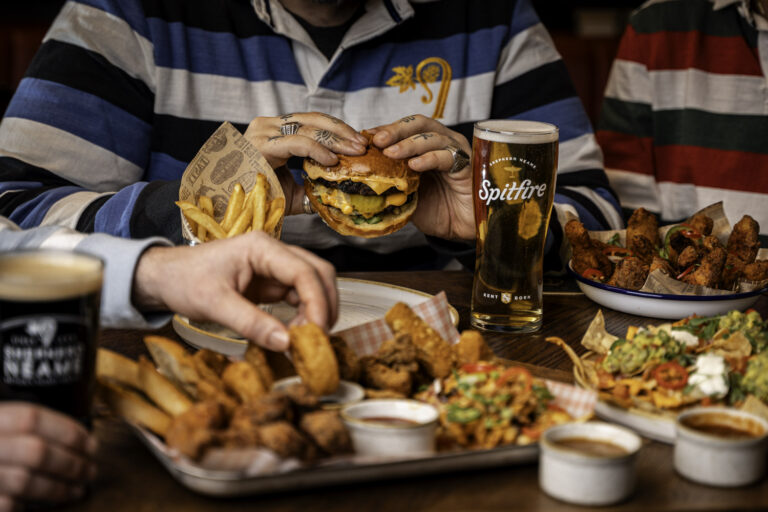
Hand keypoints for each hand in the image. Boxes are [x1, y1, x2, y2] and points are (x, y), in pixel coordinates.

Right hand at [0, 403, 97, 509]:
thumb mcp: (0, 424)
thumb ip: (24, 428)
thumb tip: (79, 438)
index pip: (32, 418)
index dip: (67, 430)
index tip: (91, 442)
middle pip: (35, 452)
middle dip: (71, 463)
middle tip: (91, 470)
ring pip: (26, 482)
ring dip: (60, 487)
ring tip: (79, 489)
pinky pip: (10, 504)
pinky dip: (32, 505)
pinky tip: (48, 504)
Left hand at [132, 232, 337, 350]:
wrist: (164, 277)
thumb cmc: (184, 281)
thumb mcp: (214, 304)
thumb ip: (251, 323)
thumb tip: (286, 344)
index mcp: (262, 247)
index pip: (304, 272)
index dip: (317, 303)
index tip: (317, 333)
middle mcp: (274, 252)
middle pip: (318, 273)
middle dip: (324, 306)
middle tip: (317, 339)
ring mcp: (274, 266)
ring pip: (312, 285)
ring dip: (315, 311)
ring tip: (302, 340)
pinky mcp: (271, 281)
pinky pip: (298, 296)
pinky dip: (303, 315)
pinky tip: (293, 334)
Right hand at [244, 112, 367, 215]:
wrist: (230, 210)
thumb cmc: (257, 199)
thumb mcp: (291, 192)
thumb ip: (312, 187)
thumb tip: (340, 192)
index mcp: (275, 132)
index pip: (312, 122)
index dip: (337, 131)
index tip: (359, 143)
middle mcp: (268, 126)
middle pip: (313, 120)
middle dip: (342, 132)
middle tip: (363, 145)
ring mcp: (263, 132)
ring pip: (308, 128)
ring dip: (335, 139)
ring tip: (355, 151)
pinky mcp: (261, 144)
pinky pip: (296, 142)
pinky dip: (317, 150)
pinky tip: (332, 160)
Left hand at [368, 115, 474, 239]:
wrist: (462, 228)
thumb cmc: (437, 210)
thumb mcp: (407, 195)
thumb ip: (391, 183)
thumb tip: (361, 178)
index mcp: (426, 146)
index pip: (404, 129)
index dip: (385, 130)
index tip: (365, 137)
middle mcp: (442, 142)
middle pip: (419, 124)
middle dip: (395, 130)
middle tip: (377, 140)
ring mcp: (455, 151)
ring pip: (432, 137)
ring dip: (409, 144)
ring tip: (390, 153)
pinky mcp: (467, 165)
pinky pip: (446, 156)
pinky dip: (429, 158)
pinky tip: (414, 165)